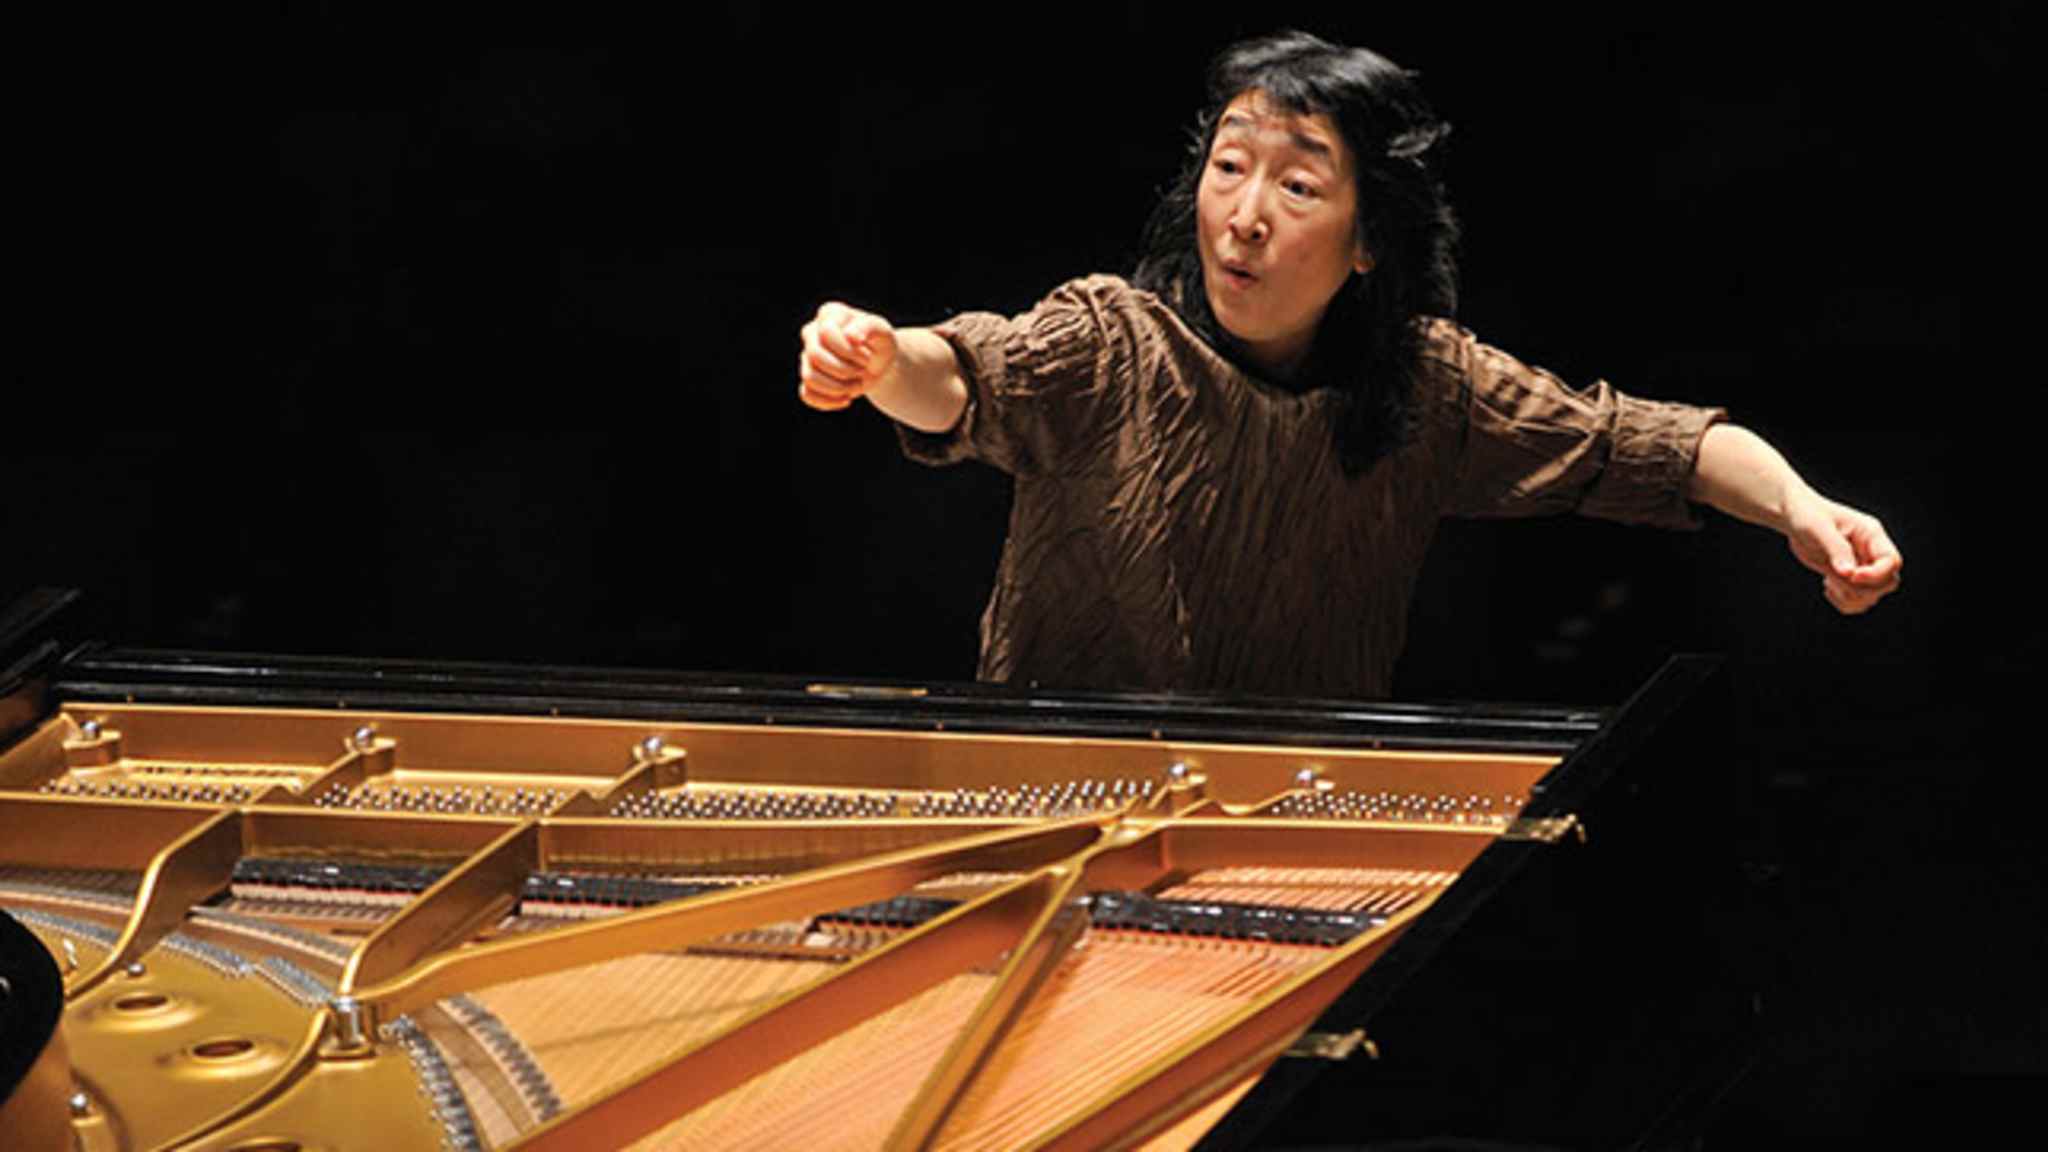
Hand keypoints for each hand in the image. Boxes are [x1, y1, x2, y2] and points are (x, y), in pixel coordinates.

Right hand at [799, 302, 897, 411]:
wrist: (880, 365)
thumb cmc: (880, 344)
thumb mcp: (884, 333)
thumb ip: (870, 327)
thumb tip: (851, 335)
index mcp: (829, 315)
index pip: (826, 333)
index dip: (849, 351)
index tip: (868, 357)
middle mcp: (812, 333)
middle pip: (815, 355)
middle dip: (844, 370)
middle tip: (863, 372)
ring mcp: (807, 356)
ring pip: (809, 377)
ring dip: (838, 387)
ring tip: (857, 385)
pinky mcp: (808, 379)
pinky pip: (807, 394)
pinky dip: (828, 401)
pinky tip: (846, 399)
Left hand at [1781, 486, 1901, 613]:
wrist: (1795, 518)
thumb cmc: (1807, 515)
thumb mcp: (1818, 527)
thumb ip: (1836, 549)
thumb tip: (1848, 573)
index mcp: (1871, 534)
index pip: (1891, 561)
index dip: (1875, 574)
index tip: (1850, 575)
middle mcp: (1871, 552)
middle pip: (1888, 582)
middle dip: (1862, 588)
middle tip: (1835, 577)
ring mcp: (1862, 566)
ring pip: (1873, 596)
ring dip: (1850, 597)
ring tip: (1829, 583)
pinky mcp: (1849, 578)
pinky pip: (1858, 602)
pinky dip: (1844, 603)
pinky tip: (1828, 588)